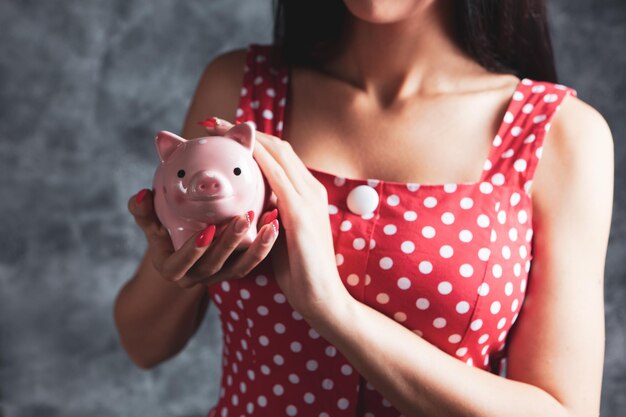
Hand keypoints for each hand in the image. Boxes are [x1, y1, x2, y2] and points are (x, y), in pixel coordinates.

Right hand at [127, 188, 279, 288]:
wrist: (184, 246)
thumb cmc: (163, 229)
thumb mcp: (150, 222)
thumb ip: (142, 210)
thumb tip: (142, 194)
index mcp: (172, 268)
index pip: (180, 264)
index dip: (193, 251)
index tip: (207, 231)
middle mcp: (195, 277)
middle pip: (214, 265)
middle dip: (229, 243)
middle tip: (243, 218)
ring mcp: (218, 277)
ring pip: (239, 267)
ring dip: (256, 247)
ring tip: (269, 222)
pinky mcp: (236, 271)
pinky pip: (253, 262)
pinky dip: (265, 246)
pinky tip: (275, 224)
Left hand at [200, 117, 352, 320]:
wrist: (323, 297)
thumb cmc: (299, 270)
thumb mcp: (281, 234)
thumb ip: (270, 214)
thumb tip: (245, 205)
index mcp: (307, 192)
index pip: (279, 154)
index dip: (253, 139)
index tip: (224, 132)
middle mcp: (311, 188)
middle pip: (277, 145)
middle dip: (245, 130)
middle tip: (212, 123)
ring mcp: (309, 198)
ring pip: (277, 153)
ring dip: (245, 137)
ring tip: (216, 129)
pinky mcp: (302, 213)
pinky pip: (276, 176)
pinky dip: (256, 158)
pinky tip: (235, 152)